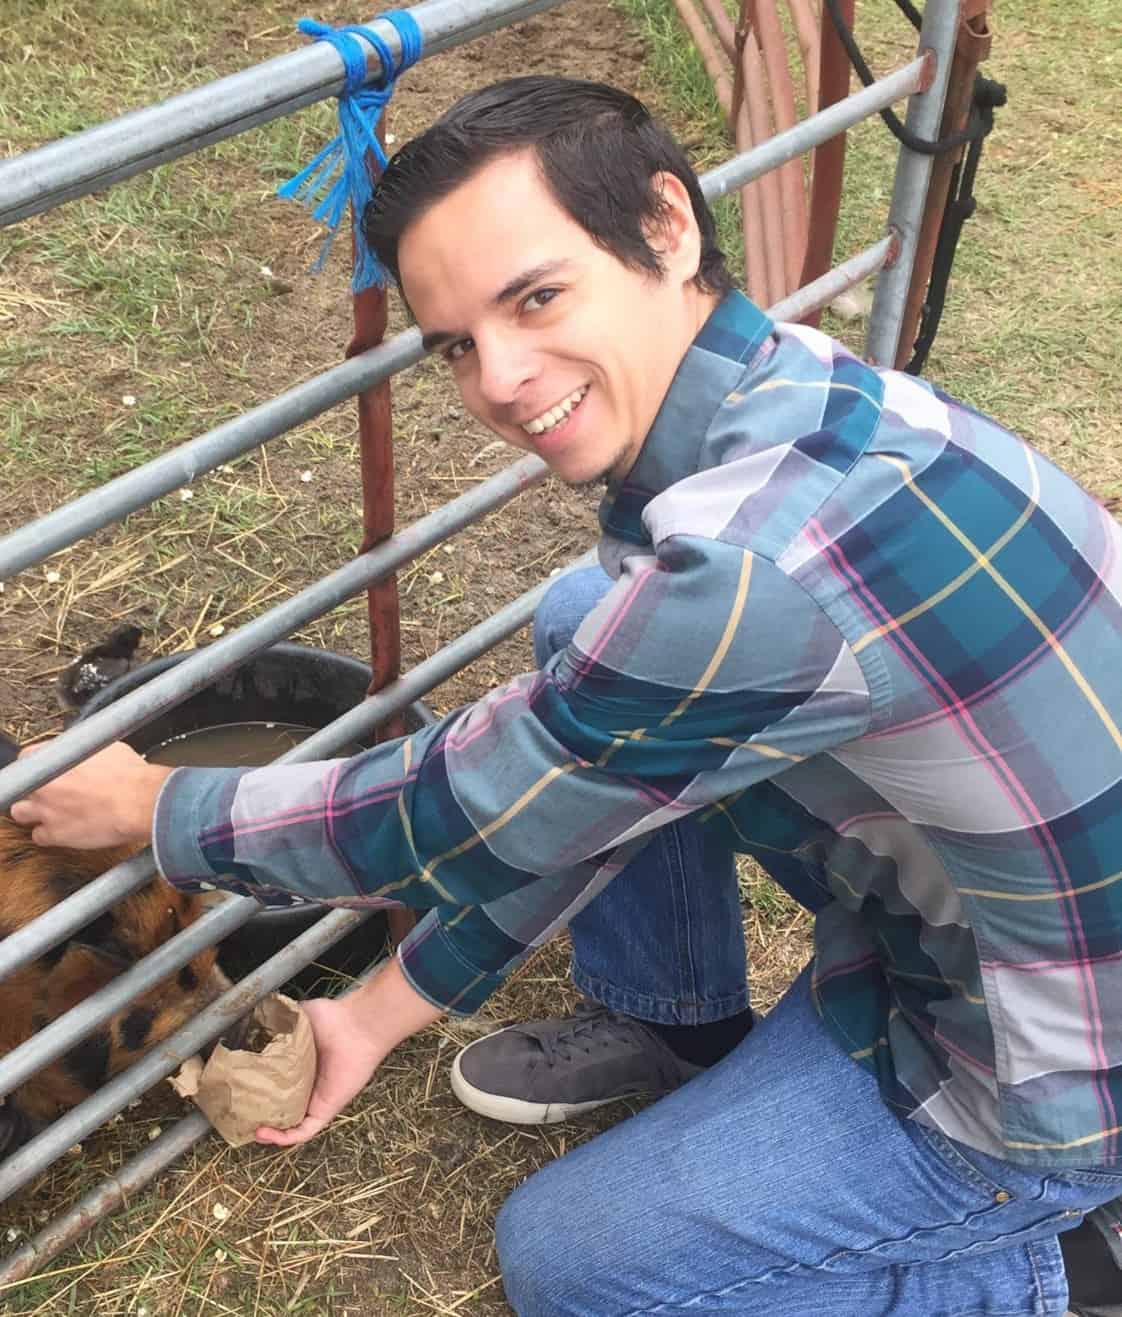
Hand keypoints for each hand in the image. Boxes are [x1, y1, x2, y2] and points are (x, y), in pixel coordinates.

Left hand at [9, 741, 170, 848]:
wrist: (139, 803)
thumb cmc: (129, 775)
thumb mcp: (107, 748)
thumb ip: (85, 752)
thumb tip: (86, 752)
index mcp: (52, 758)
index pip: (26, 757)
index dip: (38, 764)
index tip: (47, 768)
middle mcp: (42, 783)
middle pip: (19, 785)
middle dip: (33, 789)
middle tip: (51, 791)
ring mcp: (45, 810)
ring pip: (20, 812)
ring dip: (34, 812)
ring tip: (52, 812)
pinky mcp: (55, 834)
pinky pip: (39, 836)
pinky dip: (49, 834)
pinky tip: (64, 829)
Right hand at [256, 954, 443, 1146]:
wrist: (357, 1026)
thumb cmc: (332, 1017)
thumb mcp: (296, 1016)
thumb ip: (275, 1019)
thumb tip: (250, 1015)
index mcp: (298, 1065)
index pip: (274, 1083)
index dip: (256, 1089)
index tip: (235, 1089)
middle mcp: (307, 1084)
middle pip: (280, 1106)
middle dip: (259, 1113)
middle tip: (237, 1112)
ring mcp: (316, 1099)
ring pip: (288, 1125)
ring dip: (268, 1132)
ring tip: (248, 1130)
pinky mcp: (325, 1110)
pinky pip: (303, 1131)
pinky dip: (283, 1137)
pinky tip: (264, 1133)